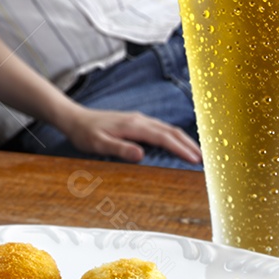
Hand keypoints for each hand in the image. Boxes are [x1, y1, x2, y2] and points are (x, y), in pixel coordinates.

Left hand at [58, 104, 201, 165]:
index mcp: (133, 125)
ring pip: (167, 128)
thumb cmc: (84, 134)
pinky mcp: (136, 122)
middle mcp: (139, 120)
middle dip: (189, 144)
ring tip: (196, 154)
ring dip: (183, 140)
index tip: (195, 159)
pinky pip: (160, 129)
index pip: (163, 137)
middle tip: (205, 160)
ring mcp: (139, 120)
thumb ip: (119, 149)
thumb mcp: (98, 144)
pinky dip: (173, 137)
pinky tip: (176, 144)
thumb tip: (141, 155)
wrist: (74, 119)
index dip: (181, 148)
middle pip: (171, 131)